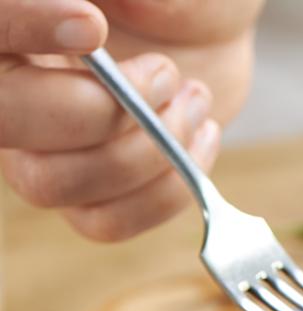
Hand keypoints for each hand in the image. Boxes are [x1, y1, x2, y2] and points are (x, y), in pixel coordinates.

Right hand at [0, 0, 260, 240]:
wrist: (207, 32)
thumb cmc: (177, 0)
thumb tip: (114, 12)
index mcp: (13, 21)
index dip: (21, 27)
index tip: (92, 25)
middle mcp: (8, 85)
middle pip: (4, 119)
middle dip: (97, 109)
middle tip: (165, 74)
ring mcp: (40, 145)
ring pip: (49, 183)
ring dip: (142, 152)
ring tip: (194, 98)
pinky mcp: (89, 189)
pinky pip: (102, 222)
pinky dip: (163, 193)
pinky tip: (202, 137)